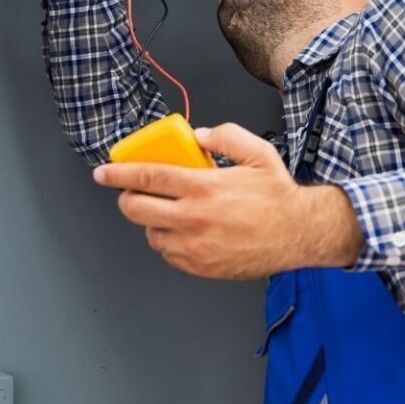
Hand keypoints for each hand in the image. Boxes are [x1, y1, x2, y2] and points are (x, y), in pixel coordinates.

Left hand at [92, 123, 364, 278]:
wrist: (300, 233)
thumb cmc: (279, 196)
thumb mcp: (257, 153)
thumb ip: (225, 137)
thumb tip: (198, 136)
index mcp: (203, 187)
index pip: (146, 176)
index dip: (119, 173)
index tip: (104, 172)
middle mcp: (194, 218)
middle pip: (135, 209)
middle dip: (127, 199)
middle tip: (135, 194)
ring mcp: (195, 246)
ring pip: (151, 234)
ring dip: (154, 222)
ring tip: (172, 213)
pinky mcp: (201, 266)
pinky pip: (170, 254)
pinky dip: (172, 242)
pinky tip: (188, 232)